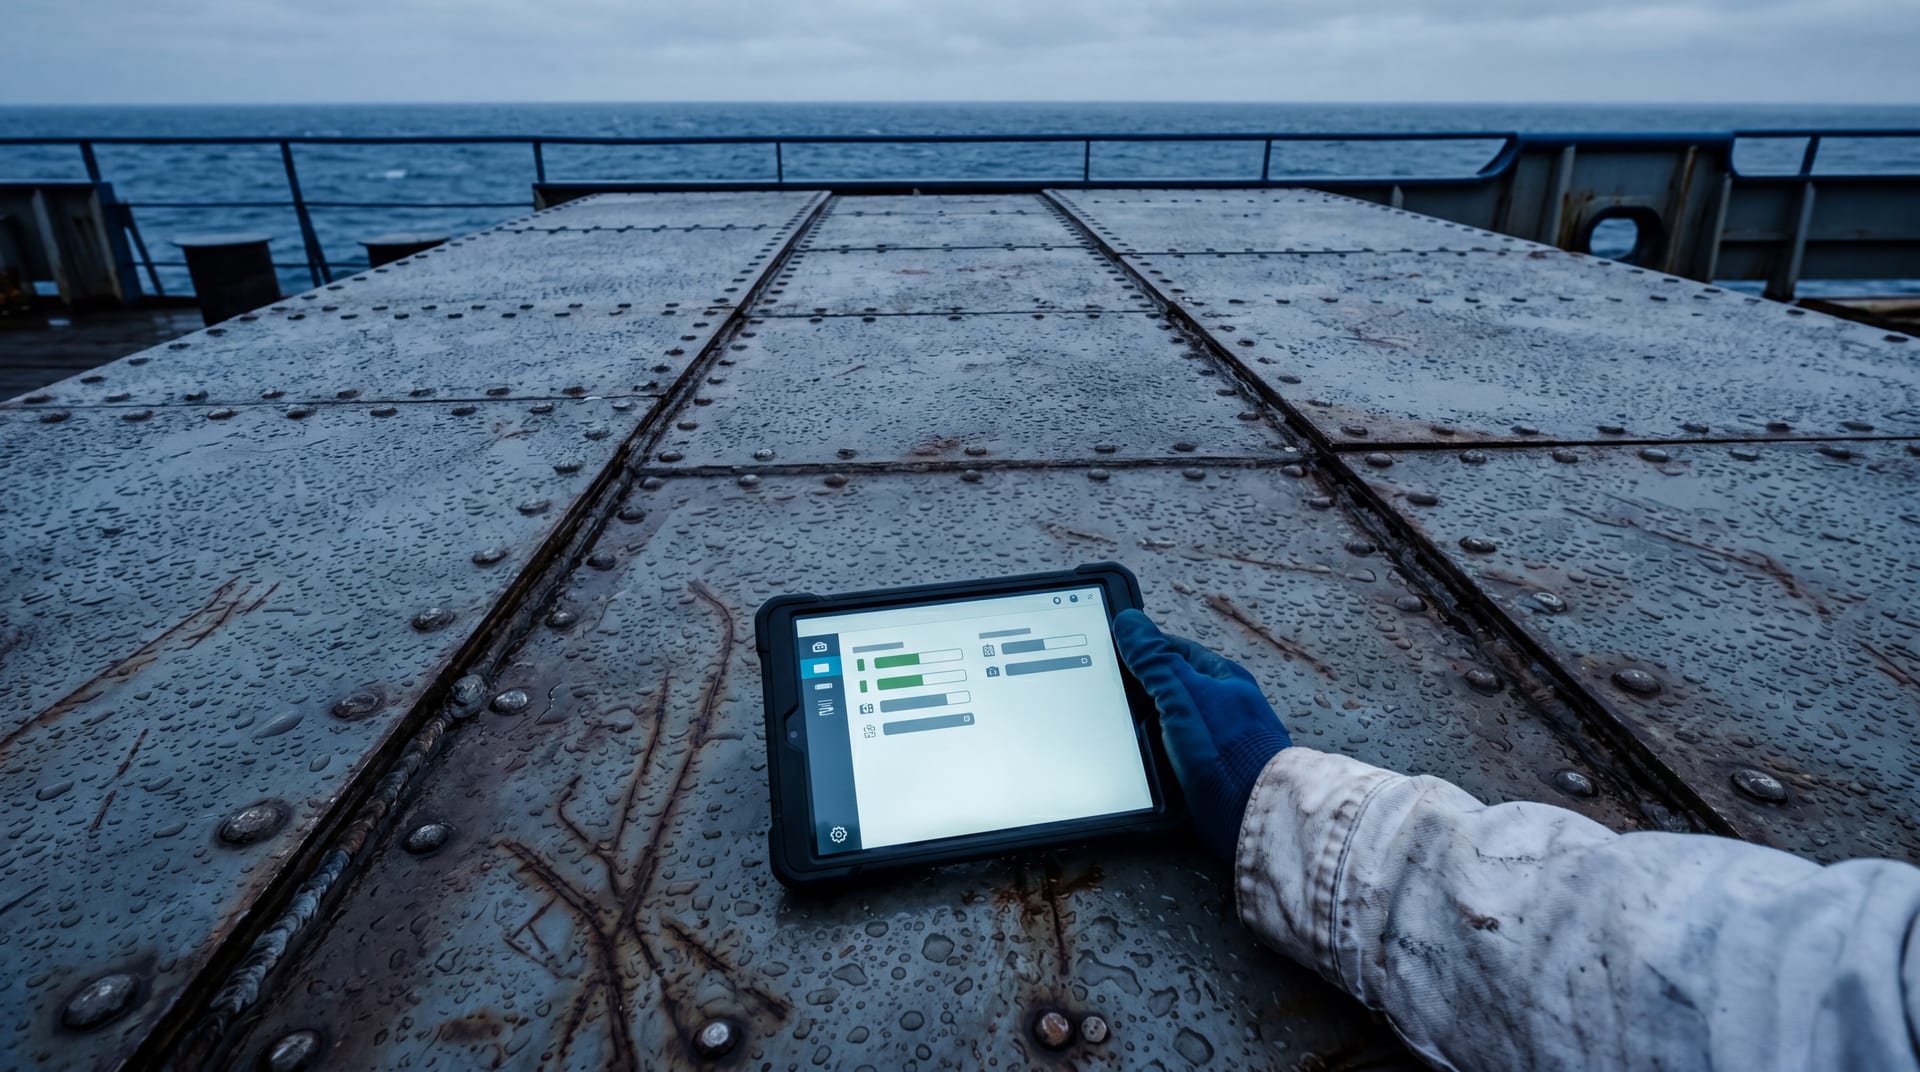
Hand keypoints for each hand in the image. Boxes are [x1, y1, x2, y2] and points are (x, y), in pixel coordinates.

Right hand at [1113, 609, 1291, 860]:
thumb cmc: (1226, 749)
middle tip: (1109, 696)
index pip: (1176, 652)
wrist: (1250, 813)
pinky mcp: (1209, 772)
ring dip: (1148, 729)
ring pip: (1171, 724)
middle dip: (1143, 692)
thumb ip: (1154, 661)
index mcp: (1224, 679)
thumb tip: (1129, 622)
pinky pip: (1174, 756)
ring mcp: (1218, 741)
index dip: (1144, 651)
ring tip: (1118, 732)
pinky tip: (1140, 762)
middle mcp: (1224, 708)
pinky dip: (1156, 756)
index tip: (1114, 653)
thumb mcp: (1182, 695)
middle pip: (1173, 688)